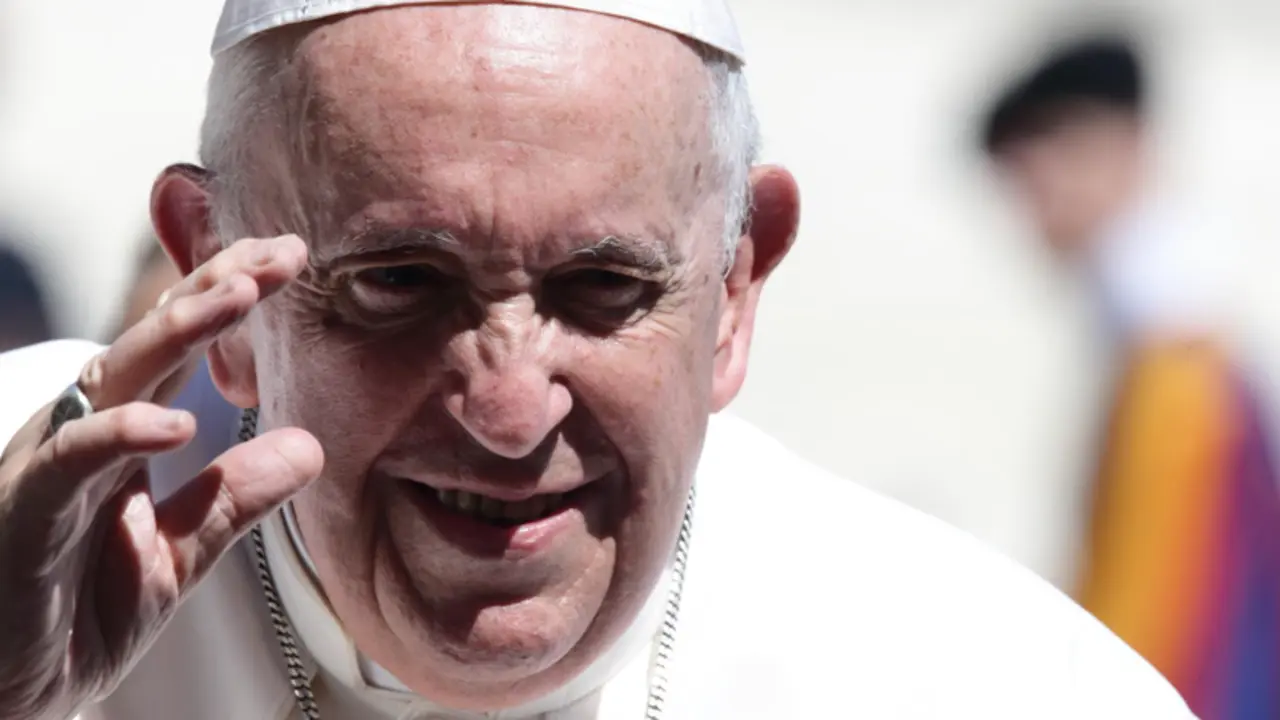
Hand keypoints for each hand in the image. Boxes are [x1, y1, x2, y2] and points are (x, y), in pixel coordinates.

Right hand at [0, 235, 324, 719]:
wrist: (9, 693)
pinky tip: (173, 422)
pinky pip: (69, 461)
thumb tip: (311, 446)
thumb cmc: (77, 614)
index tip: (291, 257)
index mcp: (122, 436)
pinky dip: (118, 435)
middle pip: (155, 340)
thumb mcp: (180, 554)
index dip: (231, 297)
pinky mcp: (25, 512)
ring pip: (114, 378)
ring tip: (241, 293)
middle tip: (284, 252)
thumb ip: (234, 498)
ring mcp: (51, 467)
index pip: (183, 351)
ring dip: (178, 331)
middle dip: (218, 287)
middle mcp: (86, 433)